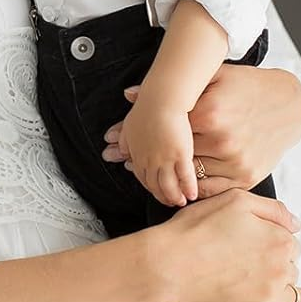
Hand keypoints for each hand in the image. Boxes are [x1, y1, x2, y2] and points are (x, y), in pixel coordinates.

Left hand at [103, 63, 300, 194]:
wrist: (287, 104)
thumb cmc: (246, 87)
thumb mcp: (211, 77)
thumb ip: (171, 87)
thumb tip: (128, 95)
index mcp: (210, 112)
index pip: (165, 129)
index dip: (142, 136)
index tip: (119, 142)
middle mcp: (222, 139)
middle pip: (173, 155)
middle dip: (149, 157)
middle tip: (124, 161)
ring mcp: (235, 162)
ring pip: (189, 175)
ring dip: (168, 175)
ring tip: (148, 173)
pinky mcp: (246, 178)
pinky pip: (211, 190)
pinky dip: (193, 188)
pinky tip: (180, 182)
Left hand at [121, 87, 198, 207]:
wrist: (161, 99)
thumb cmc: (147, 106)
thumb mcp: (129, 123)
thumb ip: (123, 135)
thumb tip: (109, 139)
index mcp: (138, 153)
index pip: (142, 175)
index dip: (149, 185)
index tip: (155, 190)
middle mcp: (150, 160)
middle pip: (155, 185)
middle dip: (162, 196)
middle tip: (169, 202)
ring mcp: (165, 159)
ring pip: (169, 185)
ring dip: (174, 196)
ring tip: (181, 201)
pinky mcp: (180, 155)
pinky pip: (185, 177)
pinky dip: (188, 188)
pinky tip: (192, 195)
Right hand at [152, 189, 300, 301]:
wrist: (170, 264)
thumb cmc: (196, 229)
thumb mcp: (235, 200)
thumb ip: (272, 209)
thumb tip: (296, 224)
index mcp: (278, 239)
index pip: (290, 242)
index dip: (273, 241)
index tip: (255, 244)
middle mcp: (280, 269)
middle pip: (291, 268)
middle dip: (276, 265)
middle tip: (249, 262)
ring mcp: (271, 298)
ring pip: (294, 294)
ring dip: (285, 289)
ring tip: (264, 286)